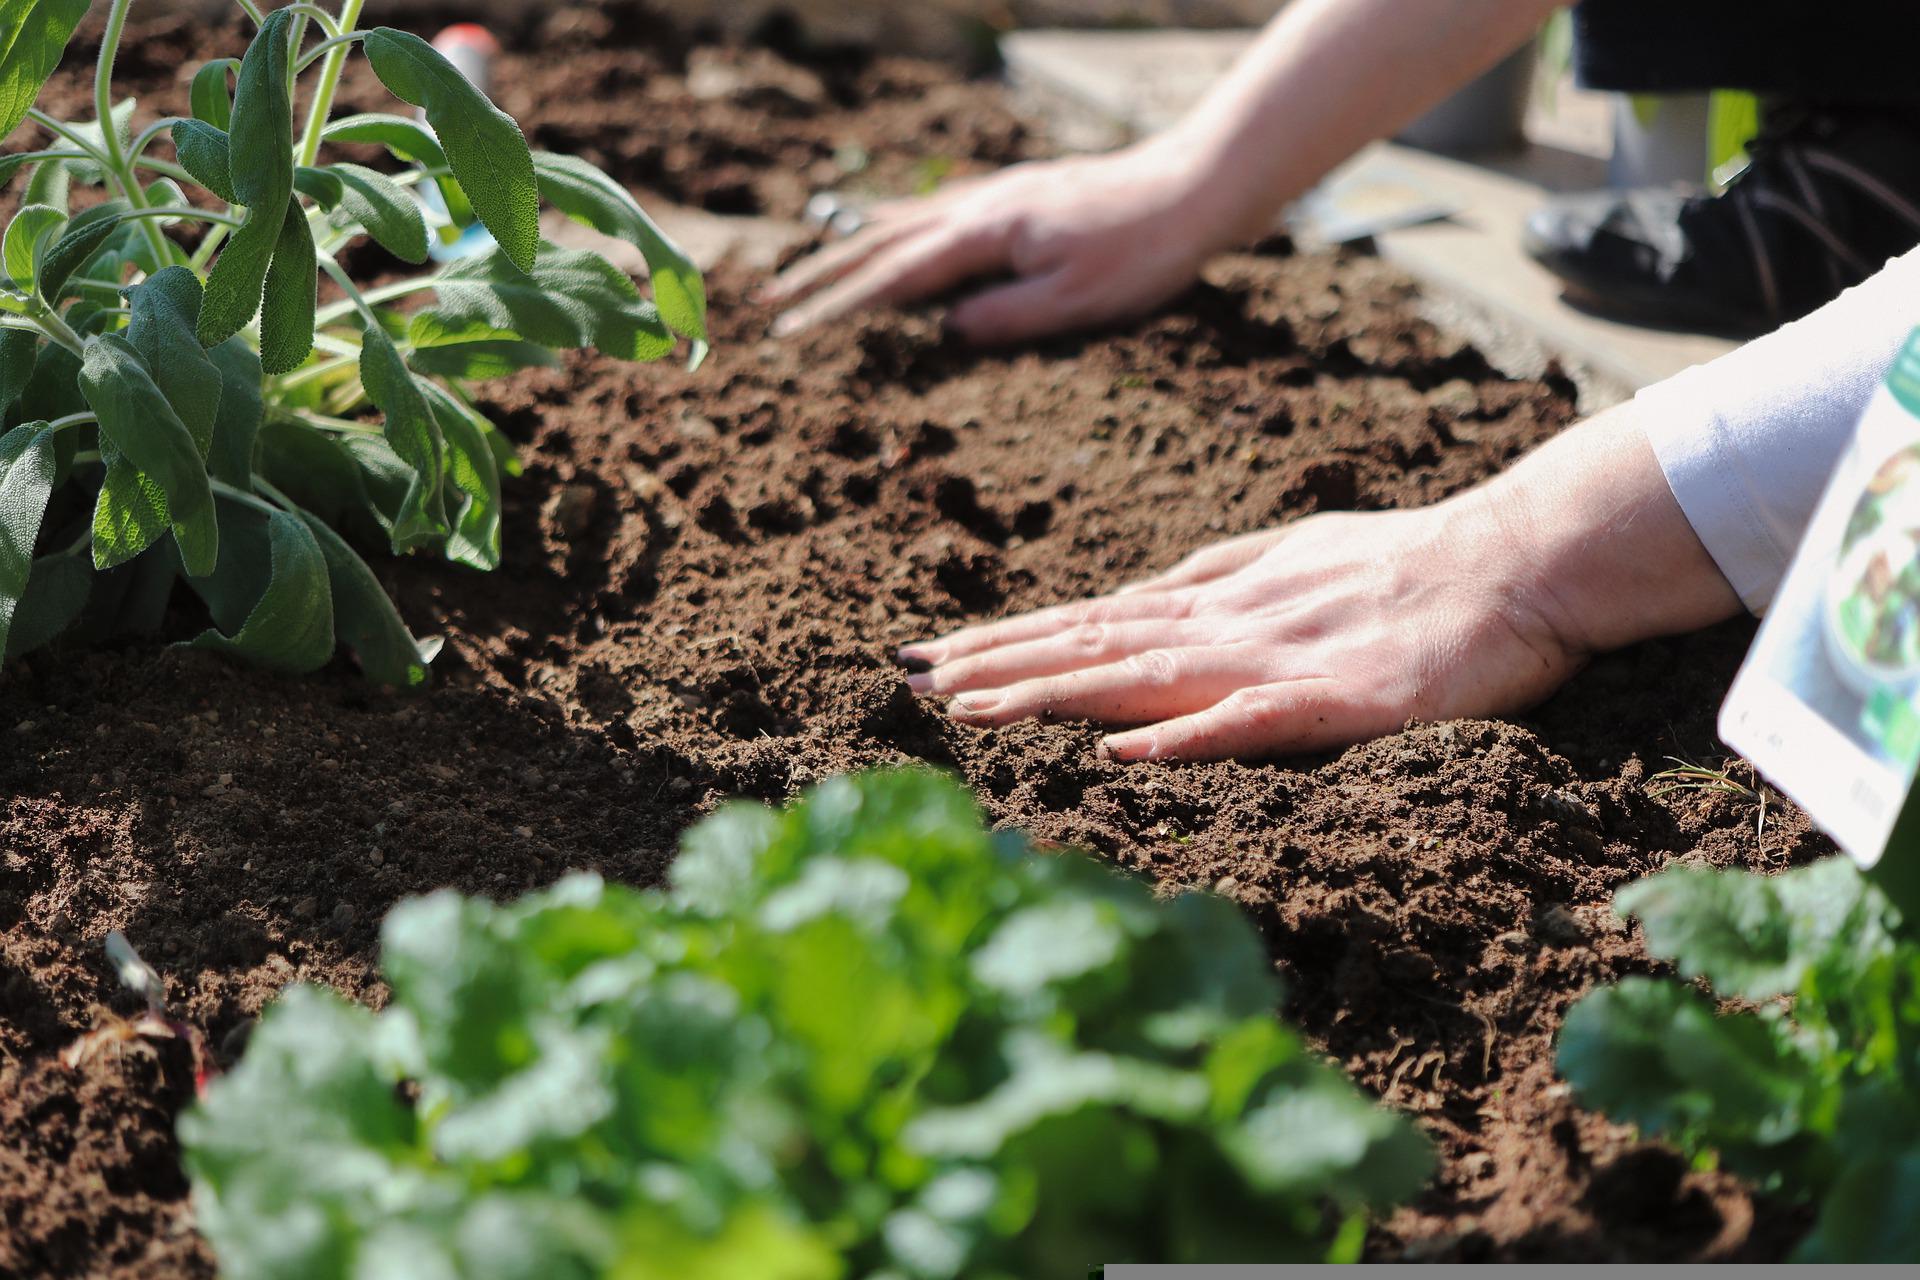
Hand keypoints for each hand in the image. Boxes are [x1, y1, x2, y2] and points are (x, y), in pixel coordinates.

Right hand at [761, 137, 1237, 343]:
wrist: (1193, 187)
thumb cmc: (1143, 251)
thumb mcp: (1076, 302)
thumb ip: (1005, 317)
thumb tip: (945, 332)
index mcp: (986, 236)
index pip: (894, 278)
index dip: (838, 307)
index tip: (791, 331)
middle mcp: (980, 207)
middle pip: (881, 243)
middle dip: (821, 275)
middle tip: (769, 302)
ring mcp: (996, 196)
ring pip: (904, 221)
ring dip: (849, 248)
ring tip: (807, 269)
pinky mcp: (1016, 196)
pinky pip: (935, 210)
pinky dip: (896, 223)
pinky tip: (887, 228)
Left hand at [896, 404, 1745, 761]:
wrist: (1521, 557)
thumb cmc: (1410, 562)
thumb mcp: (1293, 559)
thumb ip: (1217, 579)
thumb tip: (1143, 596)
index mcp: (1219, 599)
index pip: (1090, 621)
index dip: (1007, 639)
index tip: (927, 656)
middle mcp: (1230, 623)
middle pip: (1095, 645)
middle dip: (998, 665)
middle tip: (907, 681)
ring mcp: (1282, 658)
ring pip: (1147, 676)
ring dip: (1055, 693)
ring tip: (972, 710)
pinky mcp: (1343, 700)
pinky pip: (1254, 720)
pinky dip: (1185, 736)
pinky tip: (1123, 752)